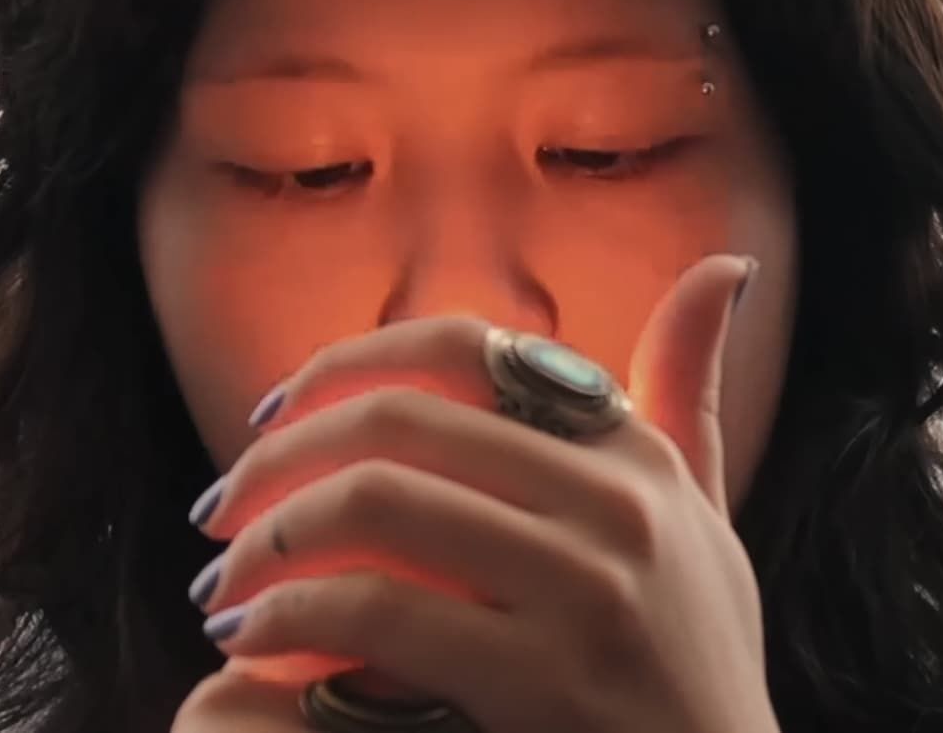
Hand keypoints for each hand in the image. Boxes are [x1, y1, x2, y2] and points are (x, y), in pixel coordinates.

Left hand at [173, 254, 776, 732]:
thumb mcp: (709, 514)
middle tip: (219, 509)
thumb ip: (690, 391)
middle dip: (278, 457)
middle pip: (401, 419)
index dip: (349, 362)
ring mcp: (586, 588)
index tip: (274, 412)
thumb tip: (724, 262)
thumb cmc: (701, 657)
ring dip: (266, 538)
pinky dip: (287, 617)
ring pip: (375, 503)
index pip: (471, 348)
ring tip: (222, 581)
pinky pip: (375, 612)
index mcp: (638, 452)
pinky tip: (250, 642)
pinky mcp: (543, 679)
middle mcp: (618, 501)